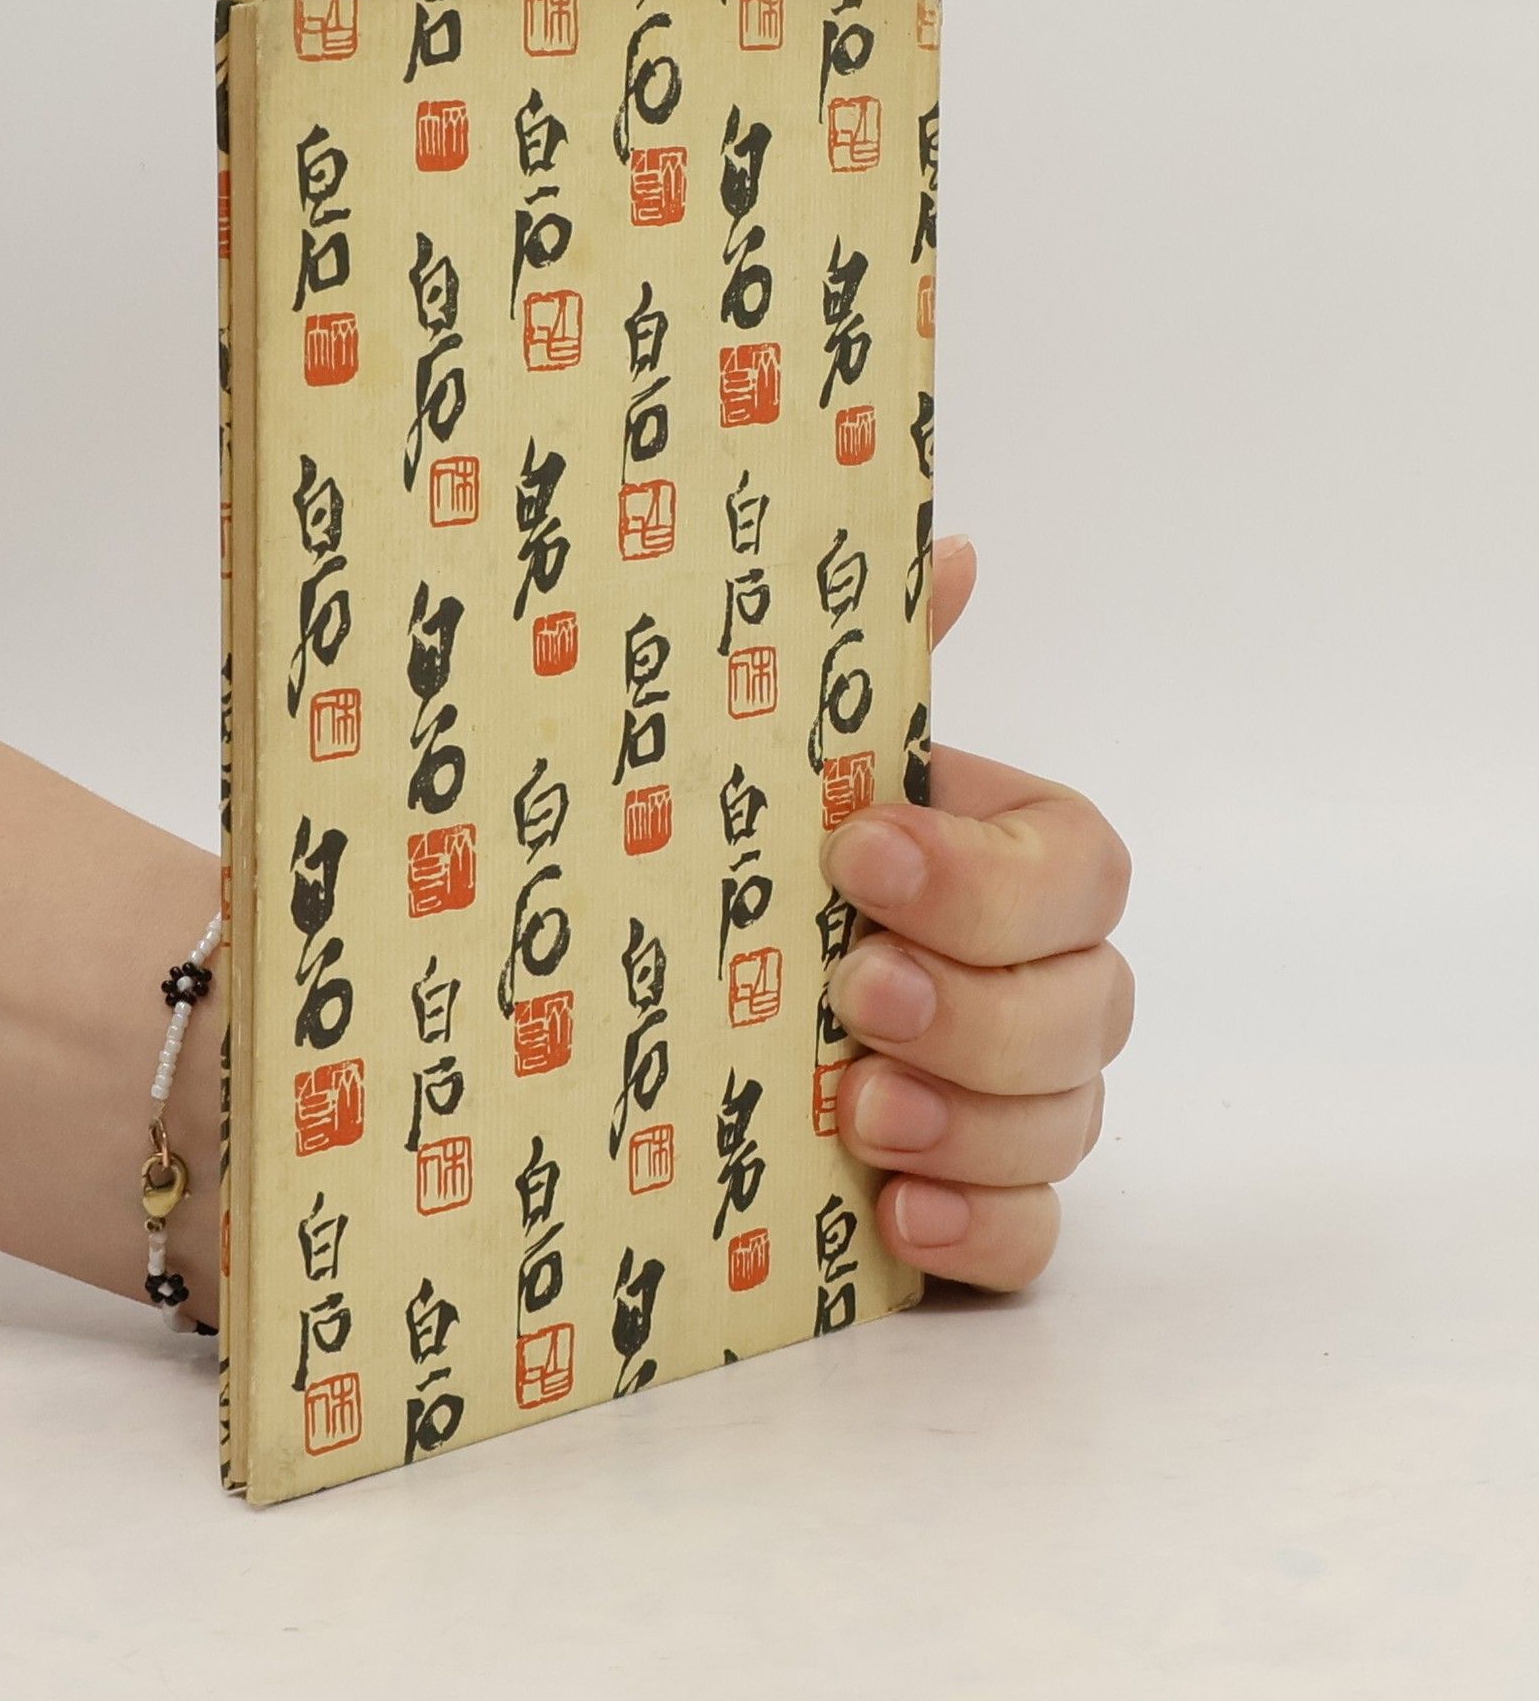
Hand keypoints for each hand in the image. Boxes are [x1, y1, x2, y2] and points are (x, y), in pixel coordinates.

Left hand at [819, 536, 1133, 1291]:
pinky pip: (1031, 1237)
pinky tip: (897, 1209)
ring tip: (857, 1109)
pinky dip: (979, 1227)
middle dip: (977, 1005)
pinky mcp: (977, 1199)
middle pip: (1091, 1007)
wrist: (691, 995)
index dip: (983, 873)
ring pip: (1069, 1121)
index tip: (857, 852)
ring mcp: (1019, 1100)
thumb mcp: (799, 765)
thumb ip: (876, 670)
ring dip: (972, 1118)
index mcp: (1017, 865)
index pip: (1076, 870)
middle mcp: (1043, 982)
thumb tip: (949, 547)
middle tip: (852, 990)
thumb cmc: (769, 866)